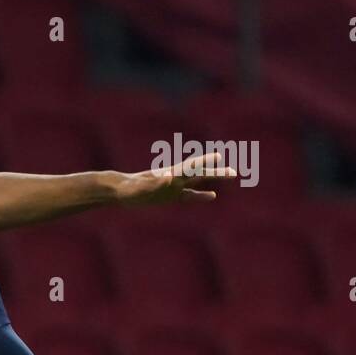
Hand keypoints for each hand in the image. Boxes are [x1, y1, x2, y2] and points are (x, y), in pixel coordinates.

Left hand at [112, 152, 237, 205]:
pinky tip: (213, 196)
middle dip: (217, 172)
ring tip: (232, 174)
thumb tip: (170, 177)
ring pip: (198, 182)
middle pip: (200, 174)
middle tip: (235, 171)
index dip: (205, 162)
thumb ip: (156, 183)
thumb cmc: (129, 189)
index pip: (191, 168)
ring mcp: (174, 187)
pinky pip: (190, 196)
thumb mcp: (142, 187)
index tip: (218, 157)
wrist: (120, 191)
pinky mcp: (171, 196)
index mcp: (170, 175)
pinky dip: (201, 196)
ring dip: (214, 179)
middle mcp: (175, 179)